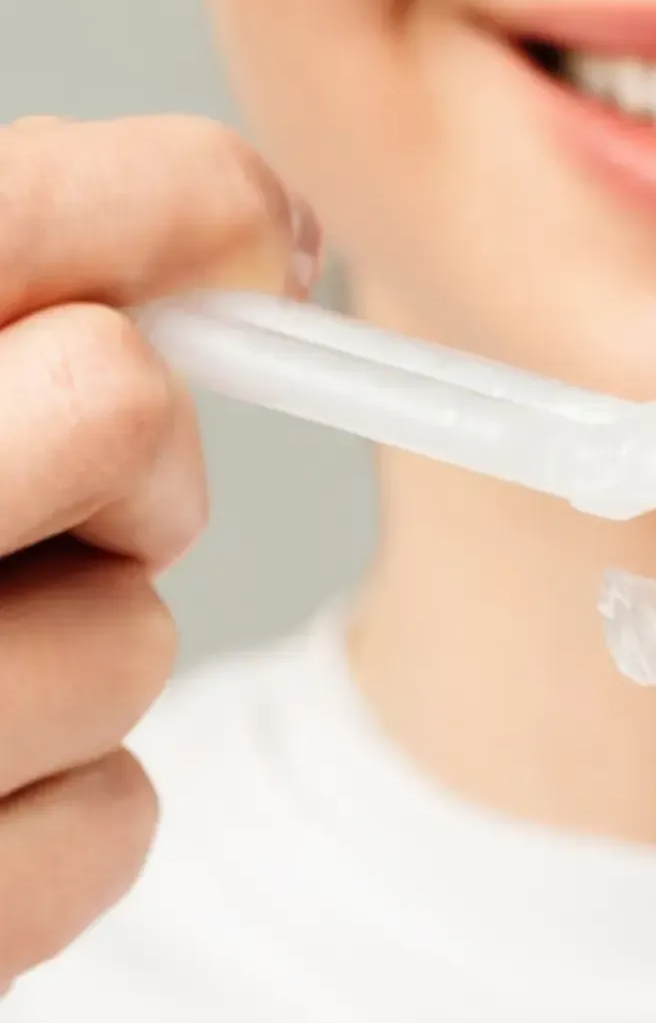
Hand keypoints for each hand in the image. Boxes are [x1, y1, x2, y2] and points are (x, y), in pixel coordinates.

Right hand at [0, 115, 315, 992]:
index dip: (172, 203)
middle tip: (79, 471)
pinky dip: (70, 804)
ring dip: (82, 642)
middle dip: (126, 437)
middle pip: (114, 409)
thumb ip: (29, 247)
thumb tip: (263, 221)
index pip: (16, 222)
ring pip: (132, 639)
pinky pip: (116, 818)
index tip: (257, 236)